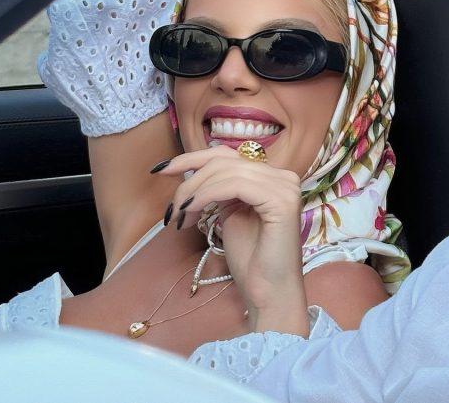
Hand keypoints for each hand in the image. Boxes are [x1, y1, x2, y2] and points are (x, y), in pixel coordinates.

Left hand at [157, 147, 309, 335]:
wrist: (268, 293)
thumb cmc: (250, 260)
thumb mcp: (229, 214)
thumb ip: (219, 190)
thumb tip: (192, 172)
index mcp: (271, 178)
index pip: (227, 155)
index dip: (192, 158)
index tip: (163, 170)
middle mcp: (283, 177)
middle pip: (223, 160)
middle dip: (189, 180)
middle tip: (173, 208)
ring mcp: (285, 187)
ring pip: (225, 171)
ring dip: (194, 191)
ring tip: (180, 215)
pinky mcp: (281, 201)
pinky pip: (234, 185)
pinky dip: (206, 195)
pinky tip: (192, 211)